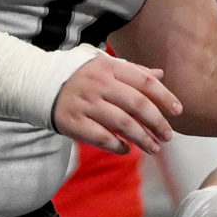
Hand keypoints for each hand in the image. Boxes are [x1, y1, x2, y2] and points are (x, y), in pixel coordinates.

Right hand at [53, 54, 180, 154]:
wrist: (38, 83)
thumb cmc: (80, 76)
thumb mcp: (104, 66)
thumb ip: (132, 71)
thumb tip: (161, 74)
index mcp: (109, 67)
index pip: (144, 81)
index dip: (164, 97)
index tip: (178, 112)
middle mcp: (98, 83)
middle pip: (137, 105)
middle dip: (157, 122)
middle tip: (168, 136)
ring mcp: (85, 103)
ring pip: (123, 124)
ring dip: (142, 139)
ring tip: (154, 148)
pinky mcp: (72, 121)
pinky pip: (102, 137)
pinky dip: (118, 146)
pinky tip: (126, 150)